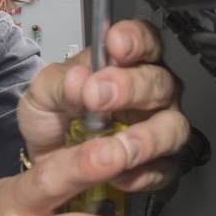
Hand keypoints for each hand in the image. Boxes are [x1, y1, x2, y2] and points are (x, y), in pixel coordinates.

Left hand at [17, 19, 187, 192]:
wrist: (43, 158)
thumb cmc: (52, 116)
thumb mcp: (42, 93)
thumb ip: (60, 84)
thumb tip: (78, 79)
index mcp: (126, 64)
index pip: (145, 41)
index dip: (136, 40)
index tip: (116, 45)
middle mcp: (150, 94)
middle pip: (161, 82)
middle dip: (131, 88)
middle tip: (98, 97)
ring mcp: (159, 131)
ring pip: (173, 128)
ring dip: (146, 137)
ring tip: (117, 146)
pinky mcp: (158, 167)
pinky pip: (163, 170)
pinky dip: (141, 174)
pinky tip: (117, 174)